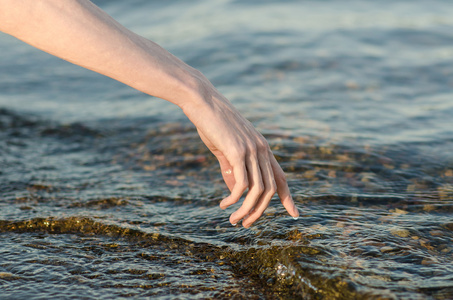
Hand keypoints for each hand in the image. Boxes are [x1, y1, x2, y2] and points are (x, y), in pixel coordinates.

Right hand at [181, 81, 298, 227]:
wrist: (202, 101)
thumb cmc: (213, 125)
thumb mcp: (226, 149)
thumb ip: (232, 170)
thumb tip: (237, 192)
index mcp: (263, 148)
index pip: (280, 177)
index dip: (288, 197)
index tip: (295, 214)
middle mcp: (262, 150)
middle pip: (269, 190)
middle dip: (259, 212)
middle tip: (244, 225)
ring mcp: (251, 150)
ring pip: (257, 191)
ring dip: (246, 210)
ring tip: (233, 220)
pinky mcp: (237, 152)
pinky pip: (242, 184)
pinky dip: (234, 199)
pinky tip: (224, 204)